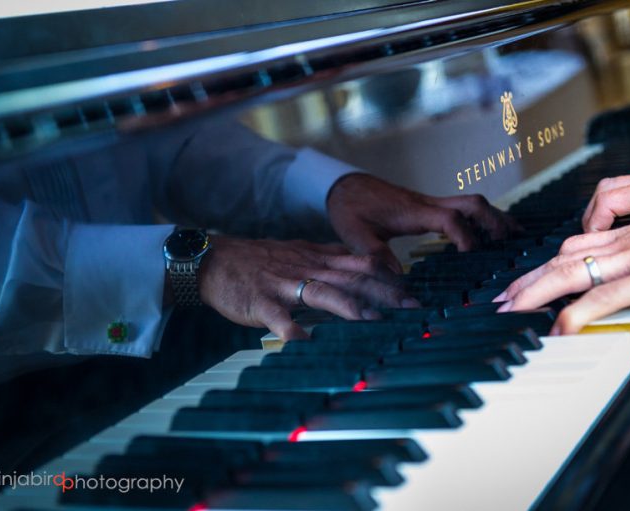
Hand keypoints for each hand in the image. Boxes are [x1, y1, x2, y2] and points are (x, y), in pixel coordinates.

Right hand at [197, 237, 417, 339]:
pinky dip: (294, 332)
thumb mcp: (299, 251)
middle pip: (352, 277)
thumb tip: (364, 264)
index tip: (414, 293)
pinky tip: (307, 345)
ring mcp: (285, 285)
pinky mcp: (262, 303)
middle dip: (385, 293)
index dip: (390, 278)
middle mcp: (307, 268)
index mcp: (318, 258)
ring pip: (324, 292)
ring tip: (374, 321)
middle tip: (412, 308)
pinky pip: (280, 319)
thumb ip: (330, 258)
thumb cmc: (259, 259)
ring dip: (351, 307)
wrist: (214, 260)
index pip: (362, 264)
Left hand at [327, 173, 519, 272]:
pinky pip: (460, 209)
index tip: (474, 257)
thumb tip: (398, 279)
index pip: (450, 219)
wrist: (344, 186)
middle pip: (472, 204)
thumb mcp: (355, 234)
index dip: (466, 237)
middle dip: (494, 221)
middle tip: (512, 243)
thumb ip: (375, 255)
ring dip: (493, 218)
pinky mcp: (427, 207)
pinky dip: (479, 219)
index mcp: (413, 211)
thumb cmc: (350, 208)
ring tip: (514, 237)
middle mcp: (427, 204)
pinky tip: (488, 233)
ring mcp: (429, 203)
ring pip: (471, 204)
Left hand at [497, 187, 629, 334]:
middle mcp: (625, 243)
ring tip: (510, 311)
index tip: (528, 278)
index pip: (576, 247)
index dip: (547, 263)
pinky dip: (577, 314)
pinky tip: (558, 328)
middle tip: (502, 299)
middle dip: (528, 279)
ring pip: (570, 274)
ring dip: (535, 293)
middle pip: (562, 259)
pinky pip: (605, 297)